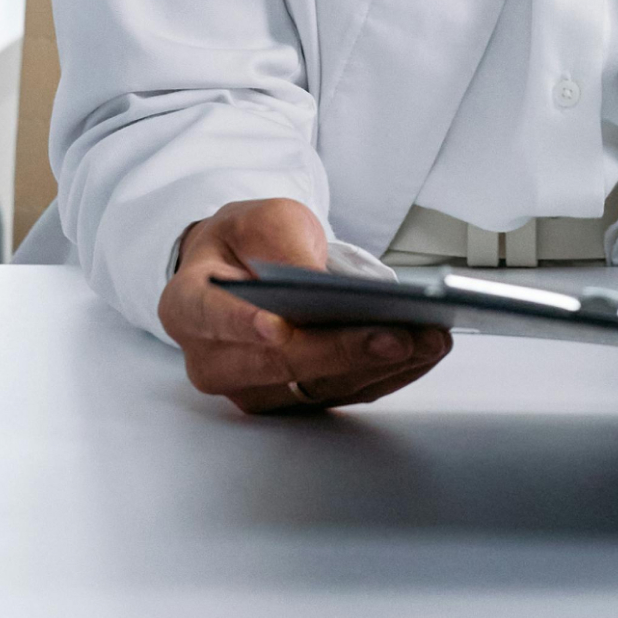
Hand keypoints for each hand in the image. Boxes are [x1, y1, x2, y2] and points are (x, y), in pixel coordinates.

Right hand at [157, 196, 450, 413]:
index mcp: (188, 306)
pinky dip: (386, 375)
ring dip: (377, 367)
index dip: (242, 327)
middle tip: (396, 335)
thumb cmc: (249, 240)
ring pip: (316, 387)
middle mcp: (213, 360)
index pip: (210, 320)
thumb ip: (280, 242)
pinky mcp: (293, 399)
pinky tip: (422, 351)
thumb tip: (315, 279)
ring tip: (428, 339)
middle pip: (277, 365)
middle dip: (341, 351)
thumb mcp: (261, 218)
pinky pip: (341, 394)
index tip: (277, 329)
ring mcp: (253, 388)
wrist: (246, 266)